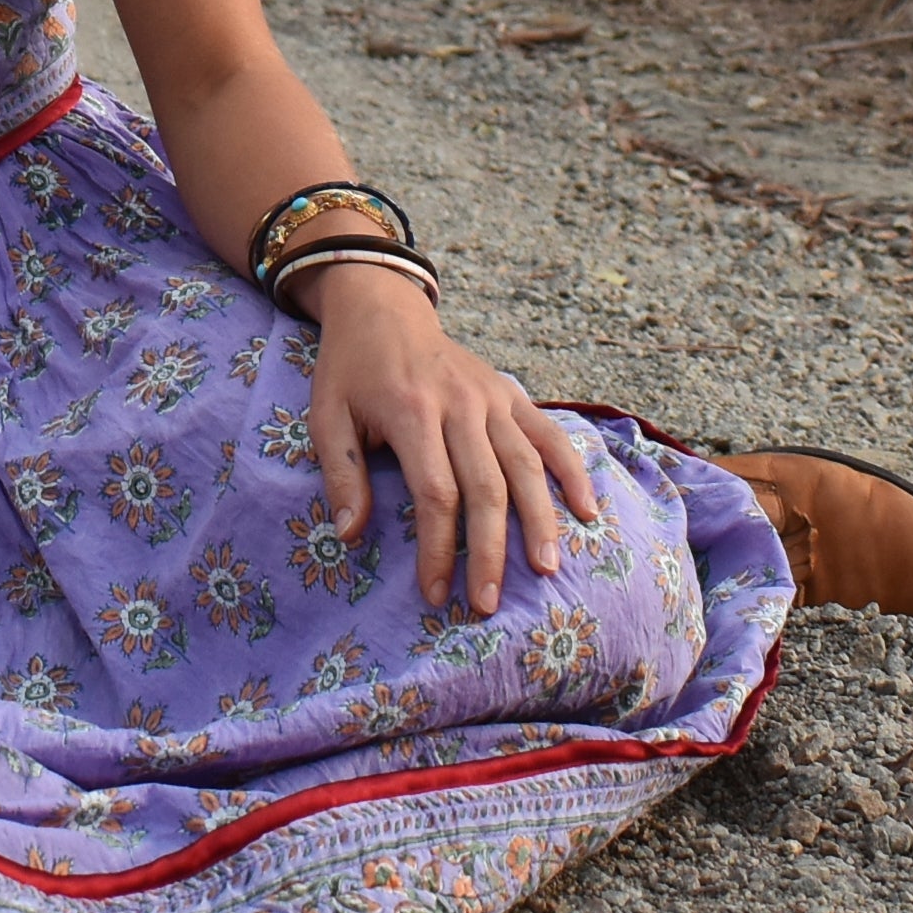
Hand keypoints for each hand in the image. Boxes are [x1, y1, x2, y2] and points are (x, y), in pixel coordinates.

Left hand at [297, 264, 598, 612]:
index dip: (437, 548)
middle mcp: (460, 404)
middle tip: (489, 603)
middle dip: (489, 550)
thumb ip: (341, 475)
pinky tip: (587, 512)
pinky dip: (572, 472)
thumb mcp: (326, 415)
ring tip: (546, 569)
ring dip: (539, 520)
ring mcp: (492, 397)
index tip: (435, 592)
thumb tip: (349, 536)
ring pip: (525, 465)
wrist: (383, 309)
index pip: (435, 492)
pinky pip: (549, 435)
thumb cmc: (350, 371)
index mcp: (412, 411)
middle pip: (486, 487)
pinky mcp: (511, 393)